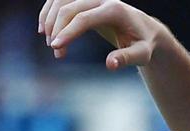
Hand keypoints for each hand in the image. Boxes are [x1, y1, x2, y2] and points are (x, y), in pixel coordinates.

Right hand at [40, 0, 162, 67]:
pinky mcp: (85, 0)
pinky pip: (61, 0)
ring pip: (61, 1)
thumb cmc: (143, 44)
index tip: (56, 47)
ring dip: (51, 20)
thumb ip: (127, 58)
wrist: (145, 30)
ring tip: (51, 45)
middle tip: (56, 52)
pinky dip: (49, 12)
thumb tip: (110, 65)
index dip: (68, 32)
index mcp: (114, 10)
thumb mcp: (141, 54)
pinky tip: (44, 29)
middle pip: (69, 8)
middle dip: (58, 29)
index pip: (84, 18)